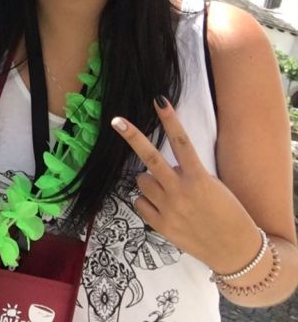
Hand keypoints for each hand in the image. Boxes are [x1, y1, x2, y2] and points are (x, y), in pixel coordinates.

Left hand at [111, 97, 262, 273]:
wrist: (236, 251)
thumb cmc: (229, 214)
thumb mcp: (214, 188)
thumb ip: (189, 174)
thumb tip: (166, 166)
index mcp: (199, 179)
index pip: (181, 142)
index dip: (170, 120)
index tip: (159, 100)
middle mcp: (181, 192)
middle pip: (150, 158)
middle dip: (132, 137)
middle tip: (116, 121)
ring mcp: (168, 209)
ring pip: (143, 181)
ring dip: (150, 180)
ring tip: (168, 191)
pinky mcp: (160, 225)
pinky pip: (140, 203)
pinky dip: (147, 201)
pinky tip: (162, 207)